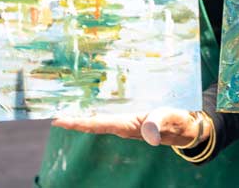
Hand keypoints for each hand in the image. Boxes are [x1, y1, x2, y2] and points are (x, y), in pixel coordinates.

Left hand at [52, 107, 204, 147]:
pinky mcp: (131, 117)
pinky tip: (90, 104)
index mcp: (128, 126)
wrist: (185, 128)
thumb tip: (148, 133)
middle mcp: (122, 125)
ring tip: (66, 107)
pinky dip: (96, 110)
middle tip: (54, 113)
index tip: (58, 120)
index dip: (78, 122)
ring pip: (98, 119)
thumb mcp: (170, 119)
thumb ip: (158, 124)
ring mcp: (126, 122)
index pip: (97, 124)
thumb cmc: (177, 122)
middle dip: (74, 119)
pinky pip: (108, 114)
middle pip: (92, 123)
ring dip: (82, 115)